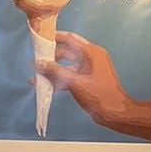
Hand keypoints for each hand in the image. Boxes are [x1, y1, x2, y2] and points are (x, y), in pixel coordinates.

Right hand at [36, 31, 150, 143]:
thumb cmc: (101, 96)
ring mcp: (88, 69)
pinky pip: (69, 75)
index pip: (70, 39)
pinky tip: (46, 85)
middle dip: (51, 57)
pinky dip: (58, 79)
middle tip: (36, 60)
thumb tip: (40, 64)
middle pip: (66, 52)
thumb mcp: (75, 83)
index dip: (54, 38)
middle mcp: (91, 58)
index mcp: (92, 53)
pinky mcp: (86, 79)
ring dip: (52, 70)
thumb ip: (56, 72)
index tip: (41, 39)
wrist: (114, 113)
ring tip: (37, 75)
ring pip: (66, 65)